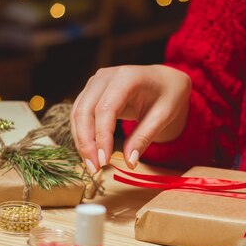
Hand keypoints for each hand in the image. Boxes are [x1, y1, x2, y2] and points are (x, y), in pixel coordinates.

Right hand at [70, 64, 190, 172]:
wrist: (165, 80)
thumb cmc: (168, 95)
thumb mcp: (163, 116)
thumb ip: (144, 138)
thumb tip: (129, 162)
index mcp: (127, 78)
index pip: (106, 109)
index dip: (102, 137)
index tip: (104, 161)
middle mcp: (105, 76)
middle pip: (84, 110)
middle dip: (86, 142)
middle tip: (94, 168)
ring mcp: (95, 82)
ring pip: (78, 112)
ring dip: (81, 141)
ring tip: (91, 165)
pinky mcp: (91, 91)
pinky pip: (80, 113)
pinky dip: (82, 134)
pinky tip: (90, 152)